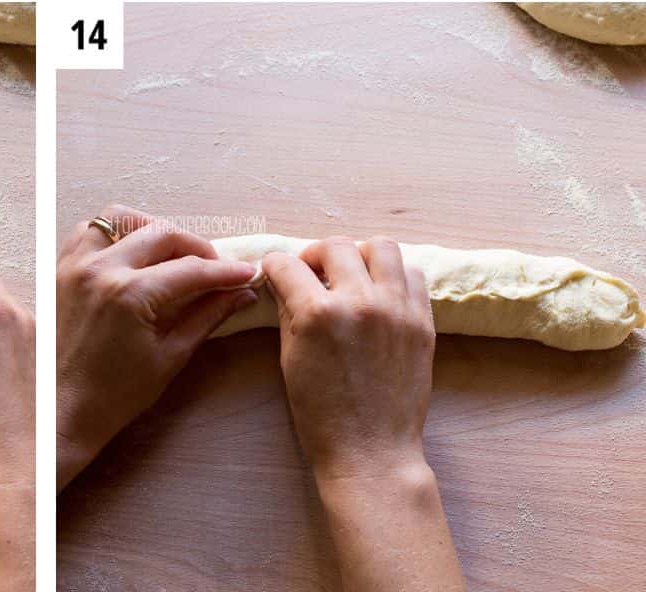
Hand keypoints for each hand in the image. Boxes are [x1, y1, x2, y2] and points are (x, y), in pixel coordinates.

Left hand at [55, 205, 257, 487]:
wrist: (60, 411)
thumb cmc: (115, 394)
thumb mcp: (170, 357)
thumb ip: (207, 317)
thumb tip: (242, 294)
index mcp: (130, 294)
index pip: (191, 269)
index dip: (226, 271)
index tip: (247, 273)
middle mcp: (101, 269)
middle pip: (162, 233)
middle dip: (196, 247)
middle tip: (215, 268)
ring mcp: (76, 264)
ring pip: (121, 218)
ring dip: (152, 229)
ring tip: (172, 254)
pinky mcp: (60, 268)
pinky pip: (89, 230)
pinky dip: (116, 234)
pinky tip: (133, 255)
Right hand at [263, 237, 433, 480]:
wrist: (371, 451)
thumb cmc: (321, 412)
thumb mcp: (289, 357)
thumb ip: (288, 309)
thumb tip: (284, 279)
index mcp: (317, 313)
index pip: (287, 264)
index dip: (274, 265)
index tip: (276, 271)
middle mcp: (358, 302)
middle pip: (335, 246)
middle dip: (315, 255)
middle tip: (313, 273)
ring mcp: (396, 310)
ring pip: (381, 246)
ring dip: (360, 255)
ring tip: (353, 275)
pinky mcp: (422, 322)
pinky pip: (412, 274)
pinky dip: (393, 275)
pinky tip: (380, 293)